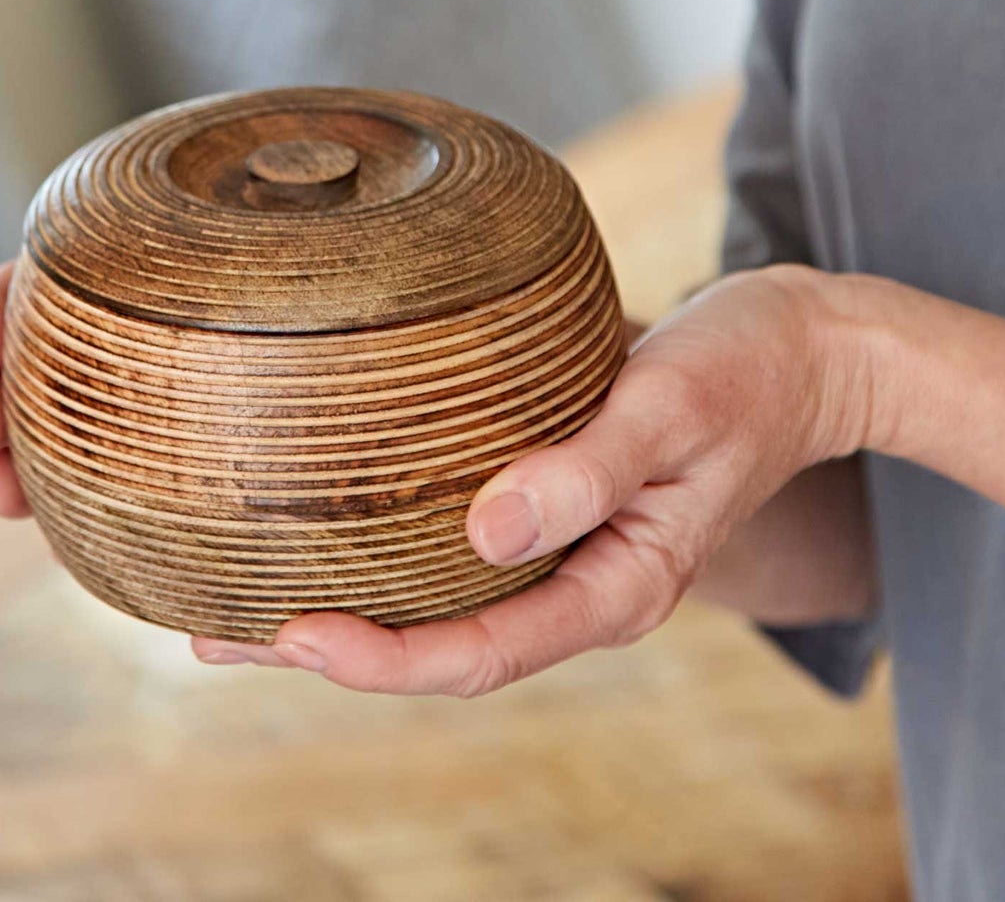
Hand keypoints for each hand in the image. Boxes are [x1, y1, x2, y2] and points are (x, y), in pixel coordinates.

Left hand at [193, 264, 870, 694]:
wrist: (793, 345)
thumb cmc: (744, 369)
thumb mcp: (674, 410)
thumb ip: (590, 470)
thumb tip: (487, 533)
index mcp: (616, 587)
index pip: (482, 652)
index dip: (383, 659)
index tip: (292, 636)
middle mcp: (573, 581)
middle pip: (436, 644)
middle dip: (326, 648)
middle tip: (210, 629)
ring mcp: (553, 545)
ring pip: (431, 598)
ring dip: (335, 599)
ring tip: (225, 592)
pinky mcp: (535, 495)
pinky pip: (444, 538)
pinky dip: (374, 540)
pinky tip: (312, 520)